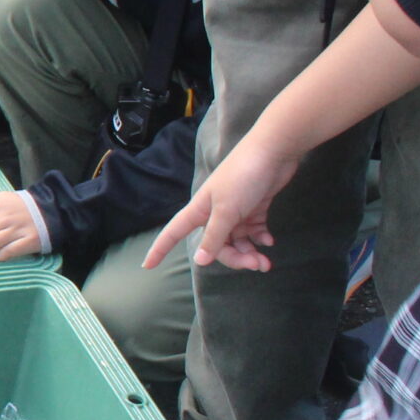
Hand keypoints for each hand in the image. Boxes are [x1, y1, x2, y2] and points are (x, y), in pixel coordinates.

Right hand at [145, 132, 302, 272]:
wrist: (273, 153)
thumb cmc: (243, 178)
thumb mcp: (226, 210)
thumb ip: (214, 237)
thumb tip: (199, 261)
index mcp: (200, 211)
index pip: (173, 232)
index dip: (159, 249)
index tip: (146, 266)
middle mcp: (214, 213)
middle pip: (216, 246)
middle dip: (235, 258)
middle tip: (256, 264)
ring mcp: (235, 211)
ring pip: (237, 241)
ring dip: (250, 252)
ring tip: (266, 261)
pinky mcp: (254, 208)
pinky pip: (253, 231)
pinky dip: (260, 238)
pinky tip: (269, 241)